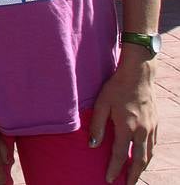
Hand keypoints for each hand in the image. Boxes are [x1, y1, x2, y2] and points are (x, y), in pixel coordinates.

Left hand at [89, 54, 156, 184]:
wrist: (138, 74)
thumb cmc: (116, 87)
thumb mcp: (101, 104)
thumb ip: (97, 125)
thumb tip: (93, 146)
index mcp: (127, 127)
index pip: (120, 155)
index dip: (115, 169)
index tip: (109, 180)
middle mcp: (142, 130)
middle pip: (139, 160)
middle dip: (133, 175)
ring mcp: (151, 127)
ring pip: (149, 154)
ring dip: (142, 167)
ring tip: (134, 176)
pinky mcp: (155, 123)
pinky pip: (153, 145)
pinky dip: (148, 155)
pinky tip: (143, 158)